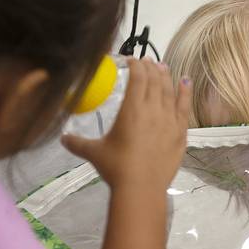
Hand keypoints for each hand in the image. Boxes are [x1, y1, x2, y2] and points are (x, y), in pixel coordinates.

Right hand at [63, 59, 190, 192]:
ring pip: (170, 91)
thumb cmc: (116, 167)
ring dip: (166, 76)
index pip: (138, 78)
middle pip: (155, 81)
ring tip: (164, 66)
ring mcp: (170, 120)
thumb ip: (77, 143)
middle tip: (148, 61)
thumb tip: (62, 138)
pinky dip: (185, 92)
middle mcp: (153, 109)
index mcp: (132, 109)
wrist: (141, 187)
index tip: (132, 60)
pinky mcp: (180, 132)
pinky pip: (184, 107)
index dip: (136, 66)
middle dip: (151, 68)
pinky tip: (186, 82)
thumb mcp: (94, 152)